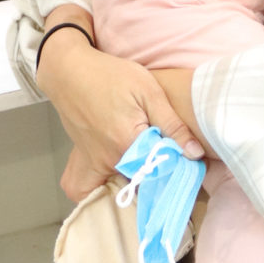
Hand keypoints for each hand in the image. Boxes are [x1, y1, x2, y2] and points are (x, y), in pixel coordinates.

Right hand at [36, 12, 202, 202]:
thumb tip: (195, 153)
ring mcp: (90, 163)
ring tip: (142, 178)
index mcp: (126, 144)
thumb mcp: (149, 91)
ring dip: (126, 191)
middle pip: (137, 187)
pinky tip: (114, 180)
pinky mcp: (81, 160)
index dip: (175, 173)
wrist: (68, 70)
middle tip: (166, 172)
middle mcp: (106, 160)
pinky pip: (85, 187)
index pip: (159, 174)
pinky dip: (97, 191)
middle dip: (153, 185)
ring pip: (110, 192)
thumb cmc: (110, 75)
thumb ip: (172, 124)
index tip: (185, 167)